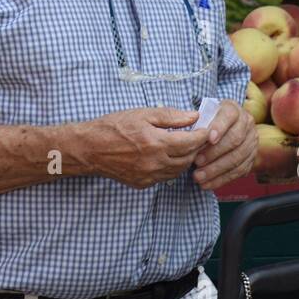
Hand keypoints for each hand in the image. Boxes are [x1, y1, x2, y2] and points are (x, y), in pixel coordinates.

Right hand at [87, 107, 209, 188]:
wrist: (90, 148)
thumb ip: (170, 116)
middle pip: (188, 159)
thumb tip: (193, 117)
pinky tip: (168, 156)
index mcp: (156, 143)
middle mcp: (155, 163)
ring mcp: (149, 176)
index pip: (191, 143)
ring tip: (185, 146)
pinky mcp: (143, 183)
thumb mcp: (142, 114)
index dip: (203, 136)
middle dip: (197, 148)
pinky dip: (171, 167)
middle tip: (199, 137)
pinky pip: (165, 177)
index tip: (208, 129)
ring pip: (178, 171)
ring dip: (186, 159)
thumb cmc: (114, 127)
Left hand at [191, 100, 256, 190]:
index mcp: (233, 109)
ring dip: (217, 169)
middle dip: (214, 153)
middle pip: (235, 139)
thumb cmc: (206, 122)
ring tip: (199, 177)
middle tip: (197, 162)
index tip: (208, 139)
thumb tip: (189, 131)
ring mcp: (251, 141)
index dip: (219, 127)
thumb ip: (196, 122)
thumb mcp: (201, 116)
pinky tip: (207, 184)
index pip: (229, 116)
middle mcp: (246, 123)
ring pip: (237, 157)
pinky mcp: (251, 158)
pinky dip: (222, 179)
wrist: (223, 129)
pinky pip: (239, 171)